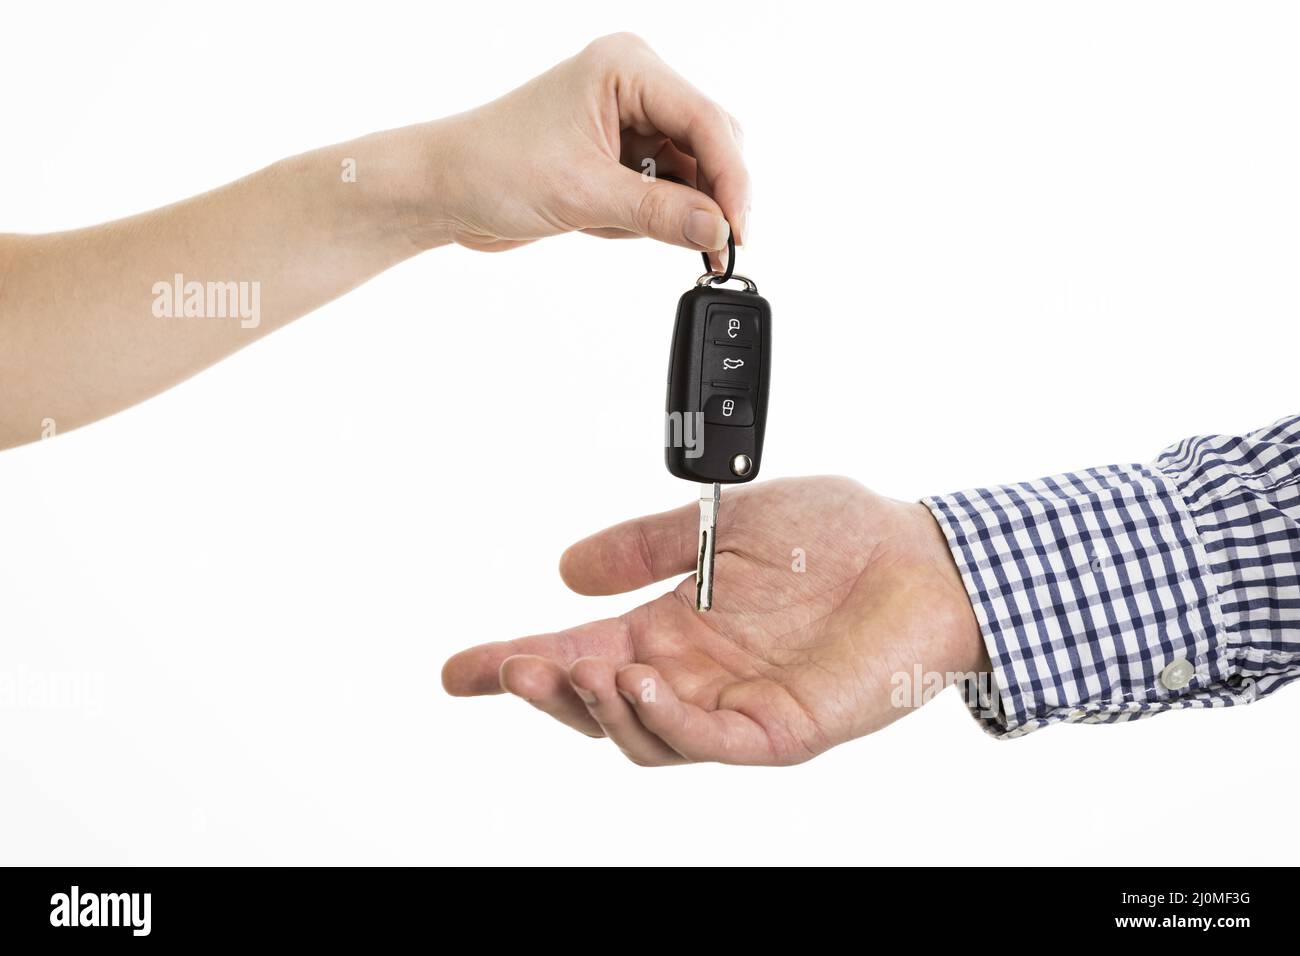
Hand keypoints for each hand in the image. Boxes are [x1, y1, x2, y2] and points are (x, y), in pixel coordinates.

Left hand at [410, 33, 749, 255]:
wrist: (443, 190)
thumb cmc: (492, 167)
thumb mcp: (583, 195)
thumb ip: (659, 213)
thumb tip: (718, 230)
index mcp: (627, 68)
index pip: (705, 120)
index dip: (731, 179)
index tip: (738, 230)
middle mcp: (634, 87)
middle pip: (709, 144)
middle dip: (710, 197)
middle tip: (715, 247)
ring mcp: (629, 123)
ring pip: (691, 173)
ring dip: (674, 213)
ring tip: (623, 229)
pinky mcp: (619, 157)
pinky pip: (664, 192)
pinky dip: (650, 218)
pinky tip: (605, 223)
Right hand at [442, 477, 987, 765]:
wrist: (924, 555)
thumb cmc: (840, 536)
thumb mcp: (724, 521)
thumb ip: (647, 544)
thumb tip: (566, 570)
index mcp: (676, 627)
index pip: (579, 651)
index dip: (516, 661)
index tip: (457, 670)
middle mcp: (696, 674)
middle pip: (596, 705)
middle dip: (543, 693)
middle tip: (512, 669)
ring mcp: (735, 707)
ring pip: (641, 735)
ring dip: (600, 708)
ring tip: (581, 669)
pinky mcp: (781, 730)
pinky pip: (709, 742)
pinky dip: (665, 720)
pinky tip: (642, 683)